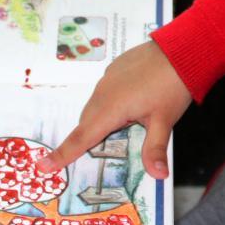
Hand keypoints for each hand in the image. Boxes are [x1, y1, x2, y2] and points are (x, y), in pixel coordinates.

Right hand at [39, 40, 192, 179]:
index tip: (42, 166)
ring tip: (115, 133)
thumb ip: (155, 149)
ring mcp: (108, 78)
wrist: (181, 49)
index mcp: (110, 109)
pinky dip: (108, 104)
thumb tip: (158, 176)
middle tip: (89, 156)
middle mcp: (103, 93)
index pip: (81, 138)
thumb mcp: (165, 120)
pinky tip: (129, 106)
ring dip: (99, 122)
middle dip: (85, 141)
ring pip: (95, 107)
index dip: (62, 154)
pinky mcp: (115, 68)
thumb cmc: (172, 85)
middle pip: (87, 124)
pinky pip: (104, 92)